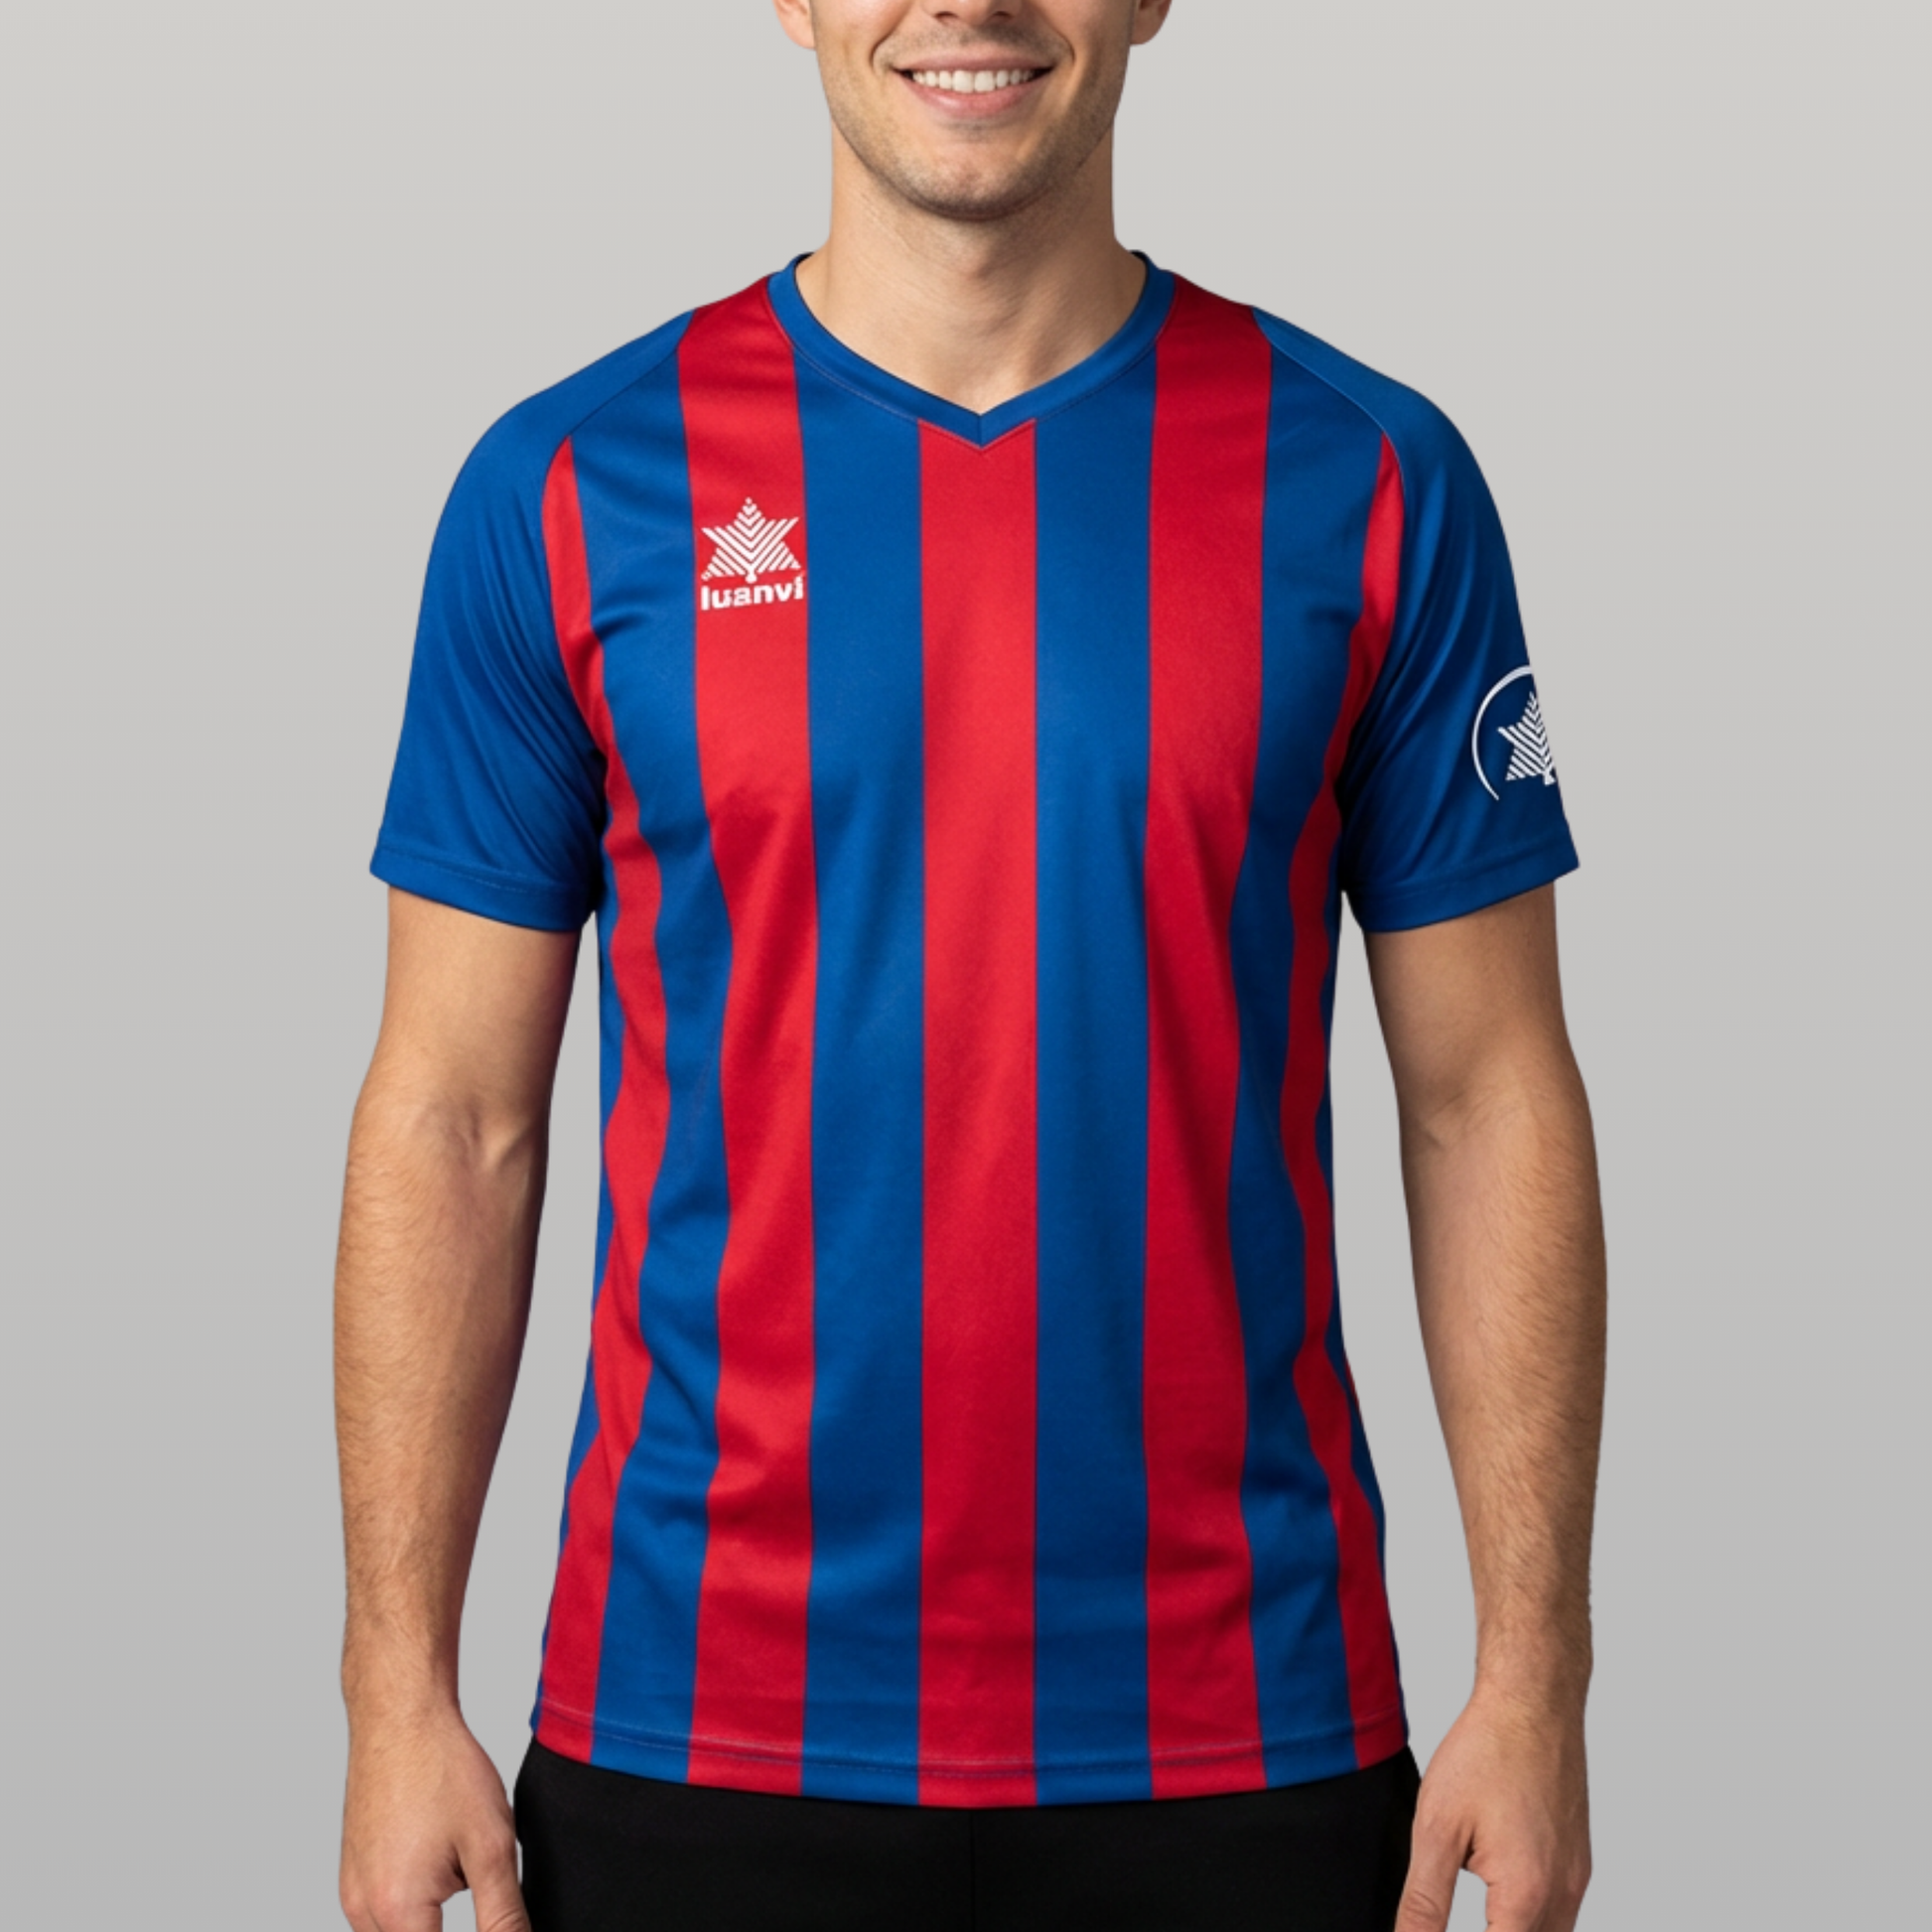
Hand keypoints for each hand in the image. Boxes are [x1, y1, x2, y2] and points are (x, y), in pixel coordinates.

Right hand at [339, 1708, 530, 1931]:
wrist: (400, 1719)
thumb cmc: (441, 1769)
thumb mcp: (490, 1845)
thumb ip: (503, 1914)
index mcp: (397, 1911)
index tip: (492, 1916)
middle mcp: (363, 1911)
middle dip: (450, 1926)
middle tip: (470, 1871)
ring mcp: (353, 1894)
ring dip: (431, 1919)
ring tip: (455, 1857)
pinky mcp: (353, 1876)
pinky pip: (385, 1912)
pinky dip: (416, 1900)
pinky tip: (438, 1853)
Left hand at [1395, 1688, 1590, 1931]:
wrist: (1533, 1703)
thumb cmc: (1488, 1753)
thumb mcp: (1437, 1828)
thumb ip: (1424, 1900)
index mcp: (1526, 1896)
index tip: (1433, 1930)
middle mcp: (1562, 1895)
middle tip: (1443, 1919)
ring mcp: (1576, 1879)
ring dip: (1511, 1930)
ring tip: (1479, 1910)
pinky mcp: (1578, 1862)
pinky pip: (1560, 1914)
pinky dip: (1528, 1918)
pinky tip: (1500, 1897)